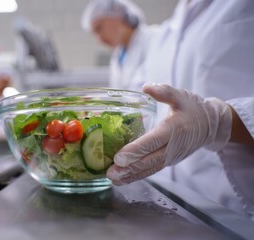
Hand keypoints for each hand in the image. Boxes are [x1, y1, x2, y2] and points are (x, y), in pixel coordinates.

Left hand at [107, 83, 231, 184]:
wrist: (211, 125)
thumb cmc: (192, 108)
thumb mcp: (180, 95)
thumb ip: (164, 91)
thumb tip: (146, 87)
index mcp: (174, 128)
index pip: (152, 142)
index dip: (136, 150)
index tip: (119, 157)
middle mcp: (173, 146)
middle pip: (149, 160)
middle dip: (129, 167)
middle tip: (110, 172)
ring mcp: (172, 157)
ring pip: (150, 169)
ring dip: (131, 175)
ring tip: (113, 179)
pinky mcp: (169, 161)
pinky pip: (152, 170)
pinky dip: (137, 176)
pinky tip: (123, 180)